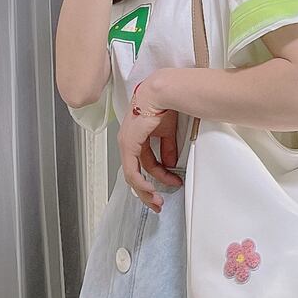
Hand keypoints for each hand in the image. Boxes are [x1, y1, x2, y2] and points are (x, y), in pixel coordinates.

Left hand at [119, 78, 182, 212]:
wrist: (161, 94)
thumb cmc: (164, 106)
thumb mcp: (168, 133)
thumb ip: (167, 148)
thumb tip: (170, 163)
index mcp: (137, 137)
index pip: (145, 163)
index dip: (158, 177)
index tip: (171, 184)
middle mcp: (128, 142)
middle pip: (136, 174)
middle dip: (148, 191)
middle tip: (158, 203)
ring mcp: (126, 144)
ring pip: (132, 176)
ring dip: (145, 190)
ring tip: (157, 200)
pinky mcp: (128, 146)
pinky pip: (132, 171)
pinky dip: (141, 182)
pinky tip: (150, 189)